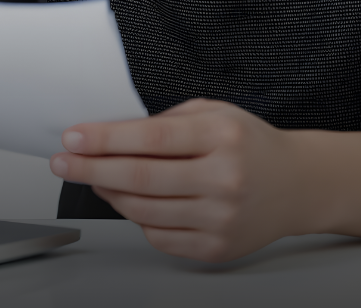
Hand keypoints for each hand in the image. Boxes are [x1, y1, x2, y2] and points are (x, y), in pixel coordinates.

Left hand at [50, 99, 307, 262]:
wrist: (298, 185)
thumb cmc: (249, 144)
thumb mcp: (214, 113)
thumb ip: (166, 120)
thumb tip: (109, 135)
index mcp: (223, 136)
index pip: (151, 137)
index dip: (105, 139)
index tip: (72, 138)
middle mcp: (225, 179)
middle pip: (140, 177)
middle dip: (91, 169)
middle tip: (62, 163)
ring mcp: (221, 218)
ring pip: (142, 209)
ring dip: (108, 193)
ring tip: (95, 178)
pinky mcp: (216, 247)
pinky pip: (158, 235)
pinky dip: (137, 217)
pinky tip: (134, 200)